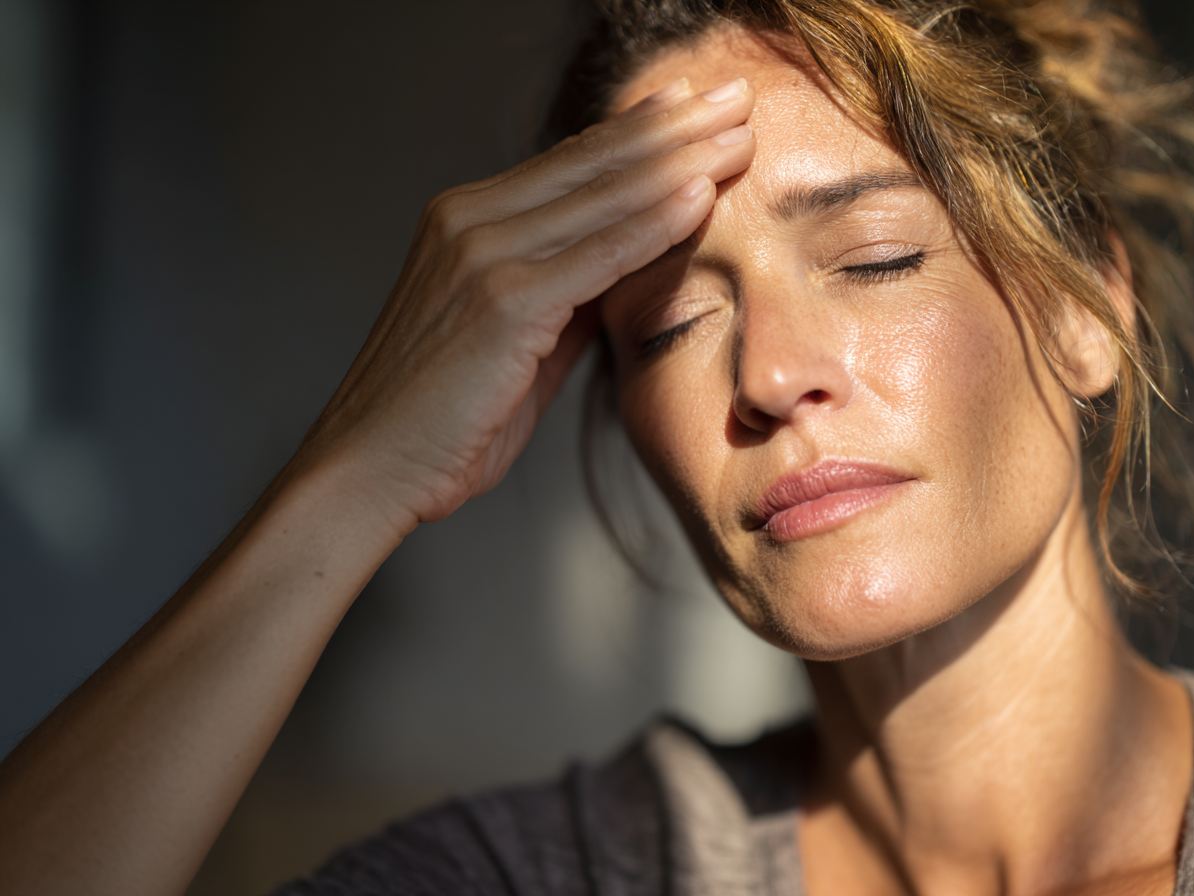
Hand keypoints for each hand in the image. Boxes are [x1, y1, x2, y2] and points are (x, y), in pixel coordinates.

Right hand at [290, 75, 756, 536]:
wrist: (371, 466)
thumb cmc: (442, 417)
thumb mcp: (514, 342)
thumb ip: (566, 298)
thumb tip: (623, 272)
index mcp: (465, 222)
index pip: (570, 161)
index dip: (638, 129)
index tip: (691, 105)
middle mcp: (469, 221)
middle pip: (593, 160)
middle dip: (675, 126)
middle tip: (737, 95)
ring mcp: (482, 254)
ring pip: (603, 194)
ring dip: (682, 159)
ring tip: (741, 131)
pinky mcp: (503, 298)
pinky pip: (599, 252)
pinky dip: (654, 222)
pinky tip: (702, 194)